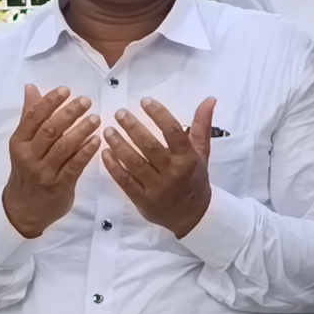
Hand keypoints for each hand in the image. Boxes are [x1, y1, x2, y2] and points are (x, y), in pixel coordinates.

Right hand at [1, 85, 101, 238]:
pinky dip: (87, 151)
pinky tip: (97, 140)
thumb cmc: (26, 170)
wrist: (23, 209)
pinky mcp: (60, 185)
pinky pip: (75, 165)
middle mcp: (29, 156)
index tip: (66, 90)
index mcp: (18, 142)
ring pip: (64, 147)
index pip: (33, 117)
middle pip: (50, 130)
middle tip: (86, 101)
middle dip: (69, 113)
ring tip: (96, 118)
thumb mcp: (23, 144)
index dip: (50, 102)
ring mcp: (44, 171)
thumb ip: (30, 116)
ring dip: (81, 130)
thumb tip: (31, 88)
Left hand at [101, 97, 215, 238]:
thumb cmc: (195, 178)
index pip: (173, 132)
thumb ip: (202, 125)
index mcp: (188, 158)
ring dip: (119, 145)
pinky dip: (113, 166)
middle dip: (132, 127)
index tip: (145, 101)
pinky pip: (124, 180)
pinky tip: (105, 152)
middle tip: (120, 113)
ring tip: (108, 130)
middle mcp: (172, 172)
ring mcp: (156, 187)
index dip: (159, 114)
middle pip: (149, 146)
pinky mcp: (142, 199)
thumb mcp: (201, 152)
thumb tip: (209, 99)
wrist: (193, 215)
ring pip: (134, 162)